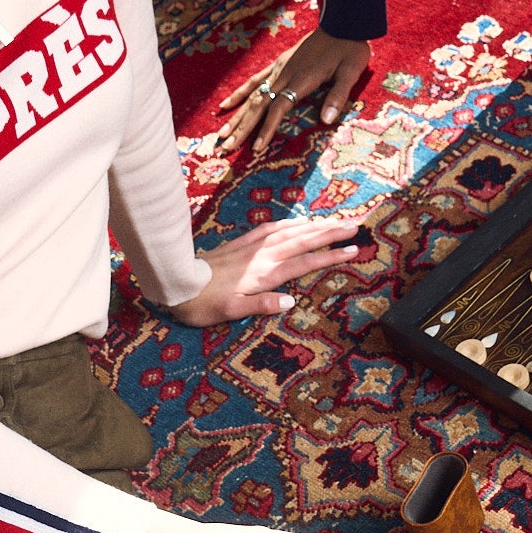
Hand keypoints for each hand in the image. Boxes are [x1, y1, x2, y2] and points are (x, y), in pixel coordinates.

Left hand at [172, 213, 364, 326]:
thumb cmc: (203, 302)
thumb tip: (291, 303)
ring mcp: (252, 246)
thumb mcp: (231, 311)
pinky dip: (288, 223)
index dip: (331, 255)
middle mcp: (262, 255)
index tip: (354, 249)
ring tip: (334, 221)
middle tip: (355, 225)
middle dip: (330, 232)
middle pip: (303, 240)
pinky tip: (296, 222)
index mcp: (264, 273)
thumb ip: (261, 305)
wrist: (176, 282)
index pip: (305, 261)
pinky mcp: (241, 242)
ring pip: (290, 231)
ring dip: (314, 225)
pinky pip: (270, 228)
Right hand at [215, 28, 370, 152]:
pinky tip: (226, 104)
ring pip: (252, 95)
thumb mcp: (350, 72)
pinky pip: (255, 80)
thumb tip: (326, 120)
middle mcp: (284, 74)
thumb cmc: (349, 48)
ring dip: (237, 116)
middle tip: (226, 148)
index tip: (256, 148)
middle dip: (242, 128)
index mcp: (301, 79)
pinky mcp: (279, 63)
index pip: (278, 108)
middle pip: (258, 105)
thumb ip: (337, 96)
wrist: (342, 21)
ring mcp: (279, 68)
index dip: (266, 128)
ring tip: (221, 134)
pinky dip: (240, 93)